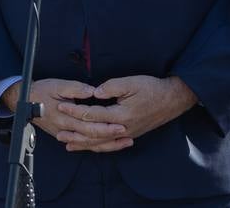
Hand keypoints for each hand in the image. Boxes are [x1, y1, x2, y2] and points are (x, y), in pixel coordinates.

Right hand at [2, 78, 129, 152]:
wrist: (24, 101)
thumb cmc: (41, 90)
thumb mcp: (58, 85)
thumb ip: (76, 89)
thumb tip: (92, 91)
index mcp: (66, 117)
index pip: (90, 125)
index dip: (106, 126)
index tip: (121, 124)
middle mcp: (66, 129)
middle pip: (92, 138)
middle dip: (110, 137)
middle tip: (127, 135)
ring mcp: (65, 134)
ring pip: (88, 144)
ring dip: (106, 145)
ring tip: (122, 143)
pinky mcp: (64, 135)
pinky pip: (82, 144)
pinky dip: (95, 146)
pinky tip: (106, 145)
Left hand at [57, 75, 196, 149]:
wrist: (171, 100)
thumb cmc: (152, 88)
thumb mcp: (131, 82)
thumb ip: (111, 87)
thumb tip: (93, 93)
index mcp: (121, 114)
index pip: (92, 114)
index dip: (76, 110)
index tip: (62, 105)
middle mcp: (122, 128)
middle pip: (93, 134)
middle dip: (74, 132)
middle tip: (58, 130)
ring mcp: (126, 134)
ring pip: (101, 143)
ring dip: (83, 144)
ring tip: (67, 143)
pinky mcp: (129, 135)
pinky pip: (110, 145)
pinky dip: (97, 146)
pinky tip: (89, 146)